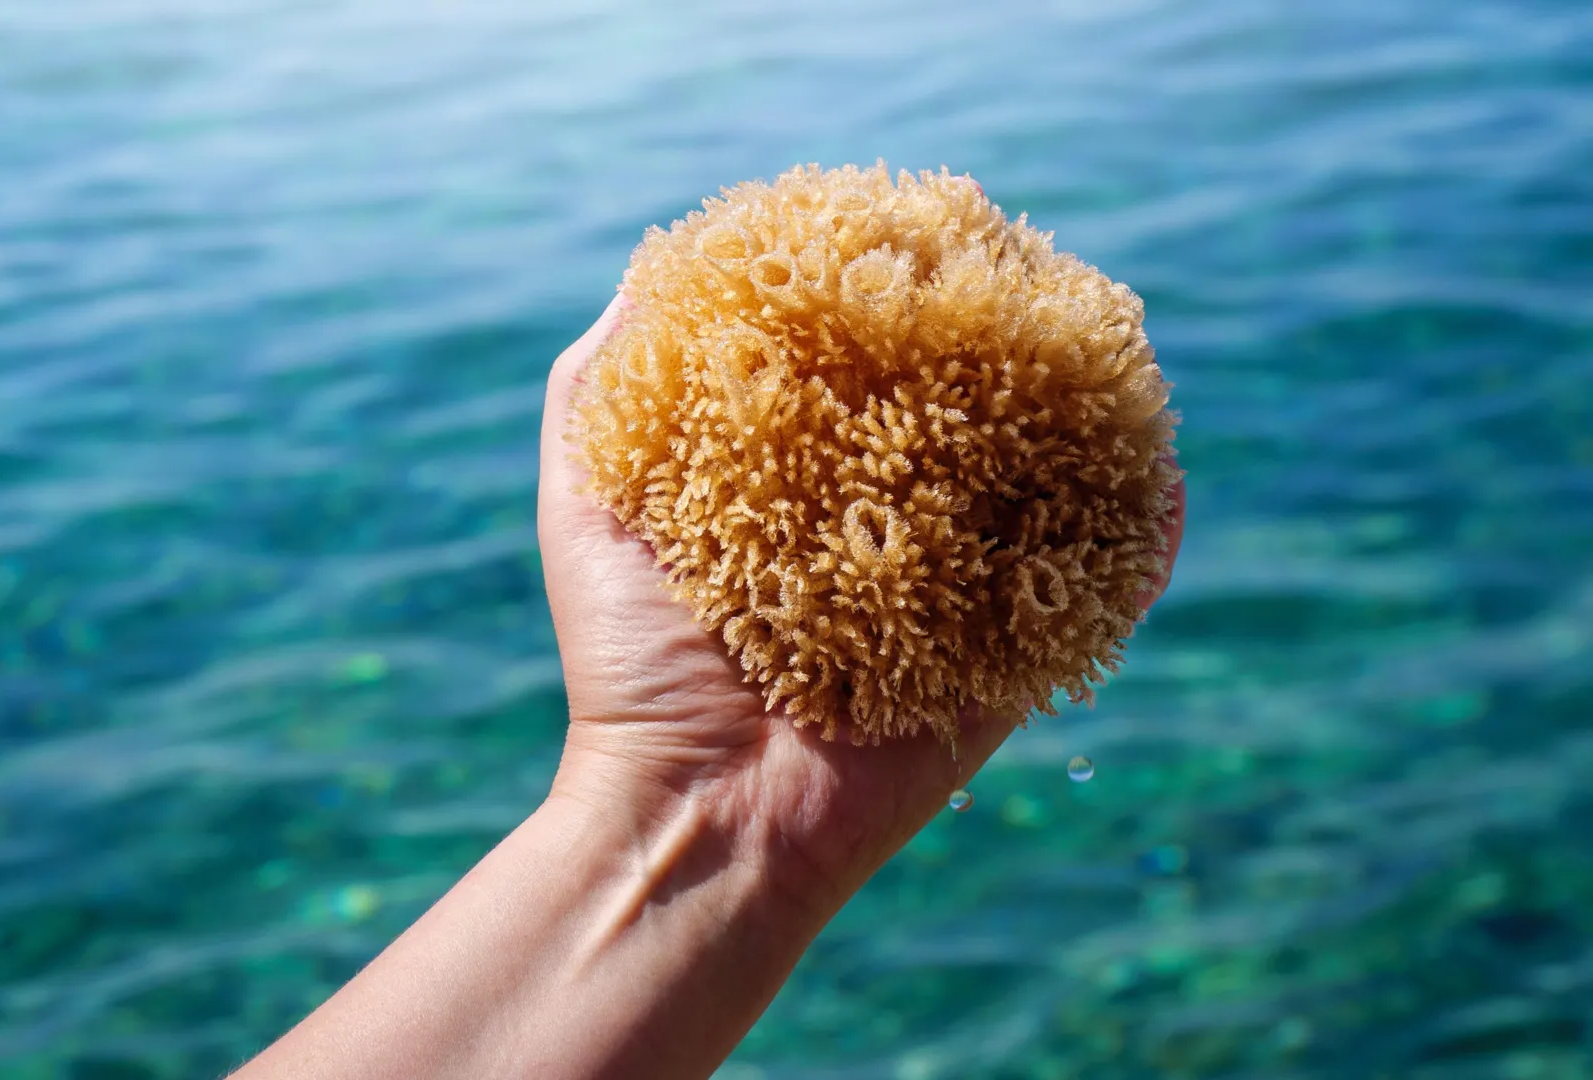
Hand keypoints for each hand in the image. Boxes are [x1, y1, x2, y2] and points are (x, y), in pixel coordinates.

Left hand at [538, 292, 1185, 908]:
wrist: (693, 810)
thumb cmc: (630, 662)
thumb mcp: (589, 503)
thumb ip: (604, 389)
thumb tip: (654, 264)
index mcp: (806, 490)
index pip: (873, 375)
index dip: (905, 305)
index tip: (930, 237)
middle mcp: (888, 534)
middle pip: (972, 422)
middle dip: (1010, 352)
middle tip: (1040, 285)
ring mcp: (956, 600)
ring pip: (1046, 496)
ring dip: (1088, 428)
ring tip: (1114, 358)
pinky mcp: (1004, 668)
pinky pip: (1093, 599)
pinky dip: (1139, 541)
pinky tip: (1160, 474)